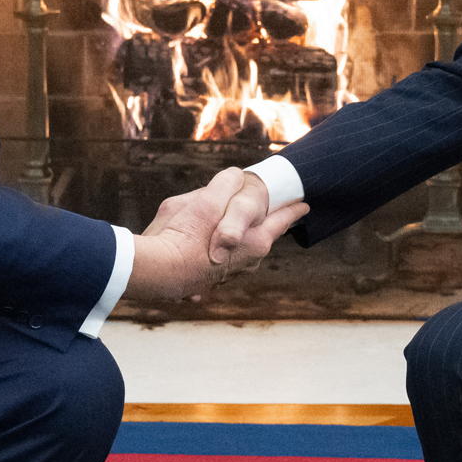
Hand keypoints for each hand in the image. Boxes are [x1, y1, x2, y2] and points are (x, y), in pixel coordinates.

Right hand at [127, 168, 308, 300]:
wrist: (156, 273)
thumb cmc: (183, 234)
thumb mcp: (206, 198)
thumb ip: (226, 184)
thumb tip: (233, 178)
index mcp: (256, 241)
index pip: (281, 220)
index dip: (293, 210)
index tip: (304, 205)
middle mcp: (247, 262)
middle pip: (260, 237)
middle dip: (261, 225)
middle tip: (268, 214)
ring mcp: (227, 276)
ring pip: (236, 251)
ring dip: (233, 240)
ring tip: (226, 228)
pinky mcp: (205, 284)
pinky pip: (213, 263)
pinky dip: (210, 254)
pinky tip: (197, 249)